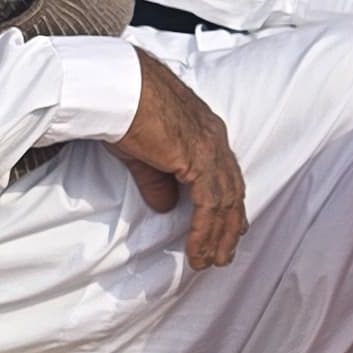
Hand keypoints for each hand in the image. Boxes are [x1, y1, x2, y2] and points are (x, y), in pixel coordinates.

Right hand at [109, 51, 249, 267]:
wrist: (119, 91)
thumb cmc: (126, 112)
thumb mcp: (144, 154)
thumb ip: (158, 180)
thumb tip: (166, 206)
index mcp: (207, 132)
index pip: (226, 175)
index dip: (228, 205)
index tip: (228, 229)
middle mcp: (215, 139)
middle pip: (233, 191)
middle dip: (230, 226)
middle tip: (225, 254)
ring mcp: (210, 148)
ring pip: (225, 202)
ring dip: (218, 235)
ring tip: (211, 261)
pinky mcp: (198, 159)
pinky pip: (209, 204)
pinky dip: (205, 229)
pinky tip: (198, 248)